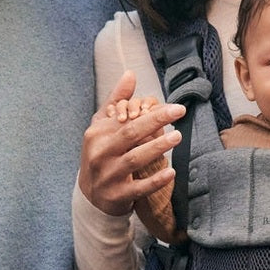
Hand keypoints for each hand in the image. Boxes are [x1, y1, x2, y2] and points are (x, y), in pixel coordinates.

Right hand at [79, 70, 185, 215]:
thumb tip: (130, 74)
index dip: (150, 112)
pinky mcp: (117, 195)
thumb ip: (116, 101)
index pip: (126, 119)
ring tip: (177, 136)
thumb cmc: (101, 154)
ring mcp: (108, 176)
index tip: (173, 107)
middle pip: (130, 134)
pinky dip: (155, 180)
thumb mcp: (102, 127)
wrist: (90, 196)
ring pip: (135, 159)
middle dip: (155, 121)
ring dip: (157, 147)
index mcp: (97, 134)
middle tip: (179, 112)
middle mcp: (100, 154)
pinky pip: (139, 188)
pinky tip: (171, 172)